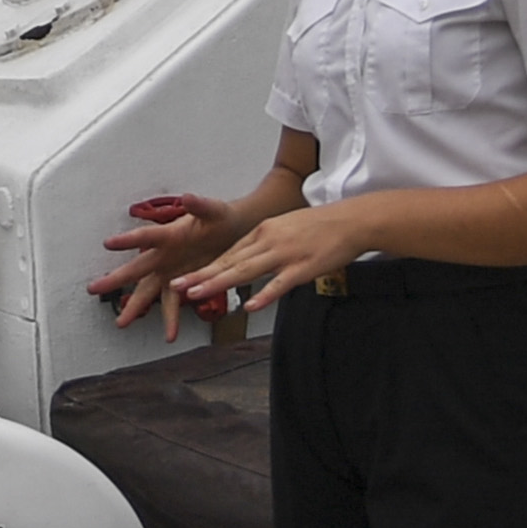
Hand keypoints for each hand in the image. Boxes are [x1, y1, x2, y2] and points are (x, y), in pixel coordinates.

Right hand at [88, 193, 237, 337]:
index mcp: (169, 234)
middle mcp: (164, 254)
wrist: (231, 230)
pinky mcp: (182, 282)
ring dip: (135, 307)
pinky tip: (170, 335)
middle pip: (136, 268)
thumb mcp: (213, 211)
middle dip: (115, 279)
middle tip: (94, 288)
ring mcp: (170, 270)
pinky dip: (171, 319)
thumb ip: (200, 206)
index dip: (127, 240)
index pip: (145, 237)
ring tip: (122, 323)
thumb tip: (189, 197)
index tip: (108, 243)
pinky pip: (173, 303)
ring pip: (147, 291)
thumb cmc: (219, 217)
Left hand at [173, 201, 368, 319]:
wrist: (350, 221)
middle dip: (201, 275)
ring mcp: (284, 254)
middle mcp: (267, 241)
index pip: (228, 253)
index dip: (205, 267)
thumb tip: (248, 261)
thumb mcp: (284, 229)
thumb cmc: (319, 227)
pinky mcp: (303, 267)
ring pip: (245, 271)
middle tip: (176, 286)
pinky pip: (280, 284)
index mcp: (262, 232)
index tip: (184, 278)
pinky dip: (264, 295)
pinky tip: (249, 306)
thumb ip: (265, 245)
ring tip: (197, 295)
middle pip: (229, 262)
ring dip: (219, 283)